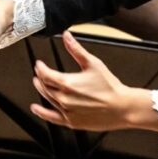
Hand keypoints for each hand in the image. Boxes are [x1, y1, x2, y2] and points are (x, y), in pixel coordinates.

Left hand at [30, 32, 157, 131]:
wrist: (121, 107)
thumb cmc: (110, 86)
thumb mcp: (93, 63)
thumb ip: (76, 49)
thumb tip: (67, 37)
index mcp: (67, 83)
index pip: (45, 74)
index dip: (40, 68)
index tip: (39, 64)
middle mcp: (63, 98)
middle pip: (44, 86)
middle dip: (40, 78)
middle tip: (39, 72)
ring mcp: (66, 111)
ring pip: (47, 99)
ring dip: (41, 90)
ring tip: (39, 84)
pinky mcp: (71, 122)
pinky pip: (51, 117)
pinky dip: (41, 113)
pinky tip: (36, 109)